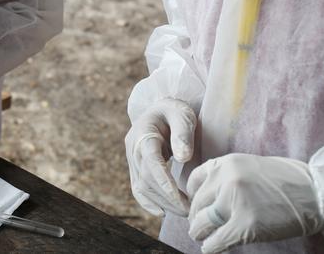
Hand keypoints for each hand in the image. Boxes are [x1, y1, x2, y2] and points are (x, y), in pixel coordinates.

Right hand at [124, 98, 196, 215]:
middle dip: (167, 197)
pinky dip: (149, 202)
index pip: (151, 160)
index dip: (163, 181)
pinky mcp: (135, 168)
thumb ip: (182, 133)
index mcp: (143, 133)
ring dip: (162, 202)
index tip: (179, 198)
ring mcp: (132, 159)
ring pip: (141, 187)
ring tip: (185, 210)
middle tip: (191, 209)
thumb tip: (183, 157)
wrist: (160, 111)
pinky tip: (163, 212)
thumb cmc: (174, 112)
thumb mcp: (182, 115)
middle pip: (146, 178)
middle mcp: (132, 148)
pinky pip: (138, 188)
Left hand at [187, 153, 323, 253]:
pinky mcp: (245, 225)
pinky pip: (216, 241)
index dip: (194, 198)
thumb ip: (228, 176)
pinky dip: (211, 247)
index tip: (199, 207)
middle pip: (197, 204)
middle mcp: (226, 179)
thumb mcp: (251, 165)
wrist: (318, 193)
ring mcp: (235, 202)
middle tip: (200, 227)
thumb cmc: (288, 181)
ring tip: (204, 238)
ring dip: (200, 233)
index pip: (194, 181)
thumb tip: (208, 196)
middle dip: (197, 218)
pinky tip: (212, 248)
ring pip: (201, 223)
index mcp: (226, 163)